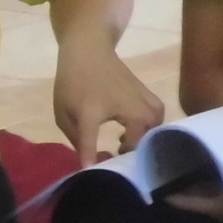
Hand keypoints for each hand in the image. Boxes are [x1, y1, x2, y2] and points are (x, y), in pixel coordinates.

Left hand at [54, 47, 164, 165]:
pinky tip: (140, 128)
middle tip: (118, 156)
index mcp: (90, 110)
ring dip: (145, 137)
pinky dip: (154, 125)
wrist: (88, 49)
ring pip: (154, 124)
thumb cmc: (73, 81)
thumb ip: (78, 139)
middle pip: (138, 134)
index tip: (91, 173)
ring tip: (131, 142)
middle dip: (131, 151)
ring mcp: (138, 96)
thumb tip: (91, 162)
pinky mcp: (147, 92)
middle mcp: (119, 104)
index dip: (89, 158)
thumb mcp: (63, 112)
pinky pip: (159, 113)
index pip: (90, 140)